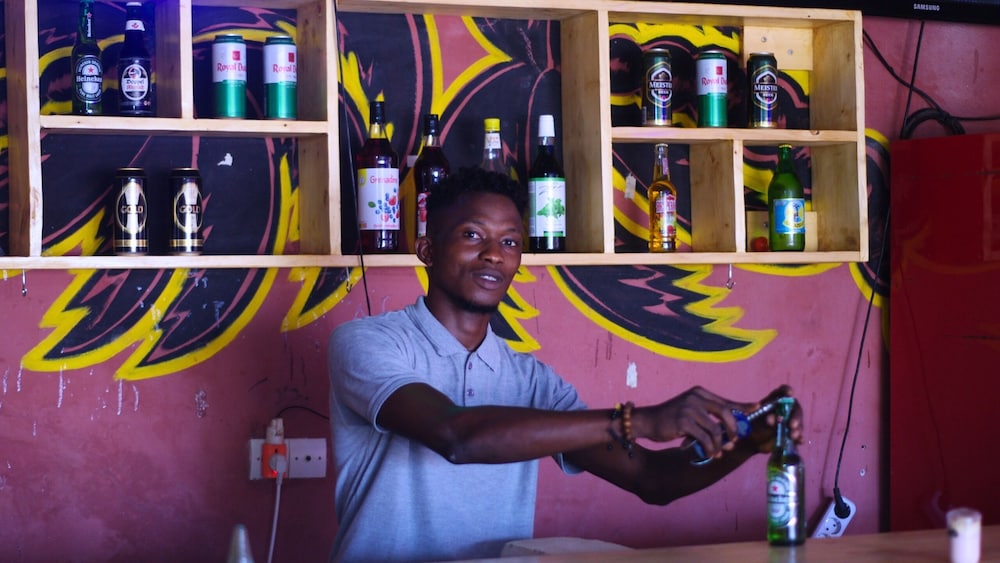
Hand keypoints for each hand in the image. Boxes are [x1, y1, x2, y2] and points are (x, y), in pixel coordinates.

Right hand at [638, 386, 757, 457]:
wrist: (647, 421)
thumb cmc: (671, 418)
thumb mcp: (690, 410)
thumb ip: (709, 414)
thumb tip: (732, 426)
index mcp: (699, 392)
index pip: (726, 401)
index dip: (743, 406)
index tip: (757, 408)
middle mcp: (696, 397)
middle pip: (726, 413)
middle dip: (733, 430)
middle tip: (733, 441)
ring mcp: (689, 408)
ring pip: (716, 429)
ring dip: (719, 444)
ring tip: (718, 452)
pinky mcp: (683, 421)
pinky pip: (705, 438)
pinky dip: (710, 448)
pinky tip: (710, 454)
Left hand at [744, 385, 801, 454]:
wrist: (750, 441)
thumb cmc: (750, 425)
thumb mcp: (751, 420)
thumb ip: (760, 419)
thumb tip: (771, 420)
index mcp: (773, 401)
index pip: (782, 392)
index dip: (787, 391)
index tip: (789, 394)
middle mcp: (783, 410)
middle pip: (794, 408)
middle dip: (795, 416)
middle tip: (792, 425)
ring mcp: (789, 422)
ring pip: (798, 422)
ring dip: (798, 428)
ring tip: (792, 436)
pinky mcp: (791, 434)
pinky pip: (799, 435)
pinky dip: (800, 438)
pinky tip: (799, 441)